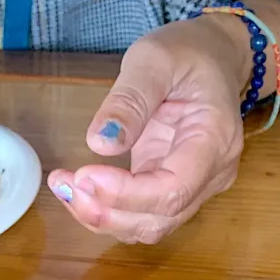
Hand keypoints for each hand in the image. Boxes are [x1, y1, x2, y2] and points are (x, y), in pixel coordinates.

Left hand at [48, 0, 279, 244]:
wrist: (213, 59)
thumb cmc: (189, 53)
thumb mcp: (155, 59)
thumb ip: (129, 100)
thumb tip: (99, 143)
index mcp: (215, 141)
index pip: (173, 190)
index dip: (126, 194)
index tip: (83, 175)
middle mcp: (211, 176)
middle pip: (159, 219)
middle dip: (106, 210)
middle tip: (64, 183)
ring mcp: (194, 190)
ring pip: (147, 226)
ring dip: (101, 216)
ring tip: (64, 186)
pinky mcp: (171, 193)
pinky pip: (138, 216)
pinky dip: (105, 210)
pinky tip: (77, 189)